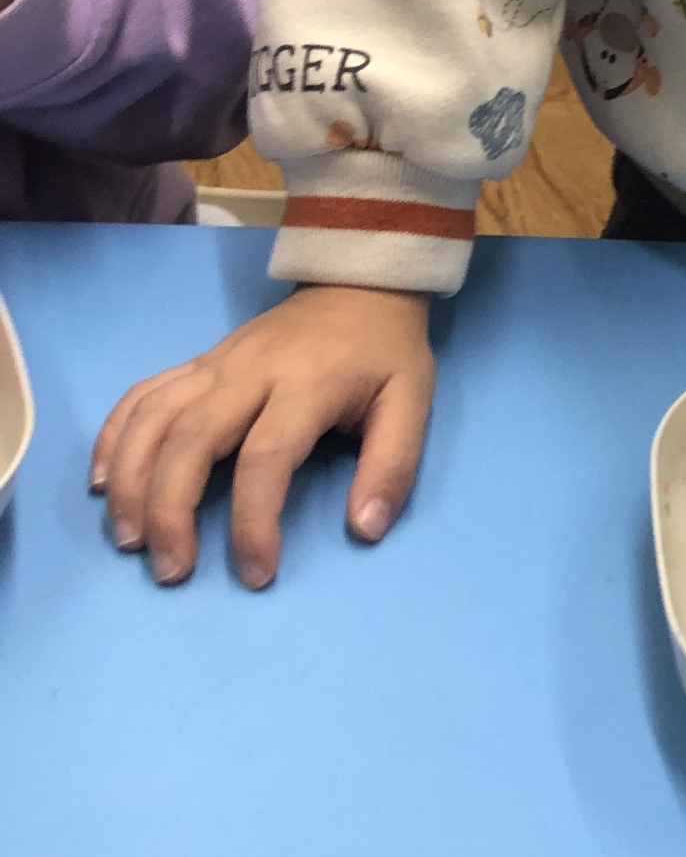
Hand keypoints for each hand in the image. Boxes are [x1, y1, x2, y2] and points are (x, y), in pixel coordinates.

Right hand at [91, 284, 434, 589]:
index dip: (254, 521)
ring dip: (130, 479)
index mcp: (307, 383)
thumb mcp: (413, 401)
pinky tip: (102, 481)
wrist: (360, 282)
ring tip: (129, 539)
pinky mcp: (198, 361)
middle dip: (171, 510)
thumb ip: (392, 466)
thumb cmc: (384, 353)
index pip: (266, 457)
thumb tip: (364, 529)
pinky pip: (142, 394)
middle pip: (191, 438)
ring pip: (153, 417)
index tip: (258, 573)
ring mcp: (216, 363)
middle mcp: (249, 371)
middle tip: (171, 569)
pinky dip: (112, 435)